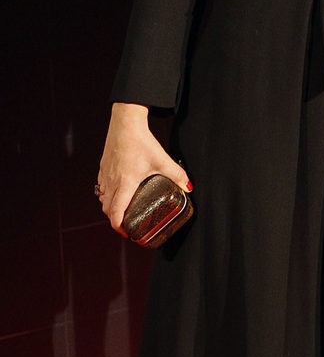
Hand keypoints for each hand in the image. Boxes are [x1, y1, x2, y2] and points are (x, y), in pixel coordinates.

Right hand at [96, 103, 190, 234]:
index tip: (126, 233)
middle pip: (107, 209)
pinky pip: (101, 187)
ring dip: (110, 207)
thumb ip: (176, 175)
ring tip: (122, 211)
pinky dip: (106, 195)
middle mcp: (112, 181)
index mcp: (126, 183)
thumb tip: (188, 187)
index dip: (119, 226)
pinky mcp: (103, 167)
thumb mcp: (162, 160)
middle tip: (127, 224)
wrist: (125, 123)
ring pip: (102, 198)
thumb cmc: (141, 141)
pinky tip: (117, 193)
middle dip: (115, 219)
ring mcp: (105, 174)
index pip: (116, 212)